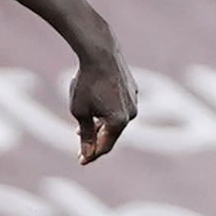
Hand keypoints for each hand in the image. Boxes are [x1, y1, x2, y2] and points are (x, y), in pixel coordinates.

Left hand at [71, 49, 136, 164]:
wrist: (100, 54)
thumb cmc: (86, 83)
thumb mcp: (80, 111)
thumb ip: (86, 134)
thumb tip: (87, 154)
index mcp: (119, 122)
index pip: (105, 146)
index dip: (92, 155)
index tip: (81, 162)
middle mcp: (132, 114)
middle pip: (112, 134)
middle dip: (96, 142)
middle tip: (81, 150)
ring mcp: (134, 101)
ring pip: (116, 121)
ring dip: (100, 127)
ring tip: (81, 130)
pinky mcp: (133, 90)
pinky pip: (119, 108)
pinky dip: (107, 113)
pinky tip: (95, 111)